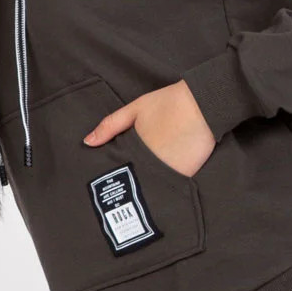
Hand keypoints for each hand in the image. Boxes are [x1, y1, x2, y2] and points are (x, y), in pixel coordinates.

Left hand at [83, 79, 214, 177]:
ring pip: (153, 187)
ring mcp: (169, 172)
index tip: (112, 181)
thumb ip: (110, 126)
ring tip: (146, 184)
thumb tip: (87, 142)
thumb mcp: (135, 109)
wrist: (203, 103)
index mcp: (135, 149)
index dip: (116, 176)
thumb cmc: (168, 103)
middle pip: (135, 182)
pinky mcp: (186, 175)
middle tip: (128, 185)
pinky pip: (171, 186)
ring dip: (149, 187)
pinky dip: (167, 186)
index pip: (119, 171)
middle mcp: (150, 164)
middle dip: (131, 184)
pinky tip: (165, 180)